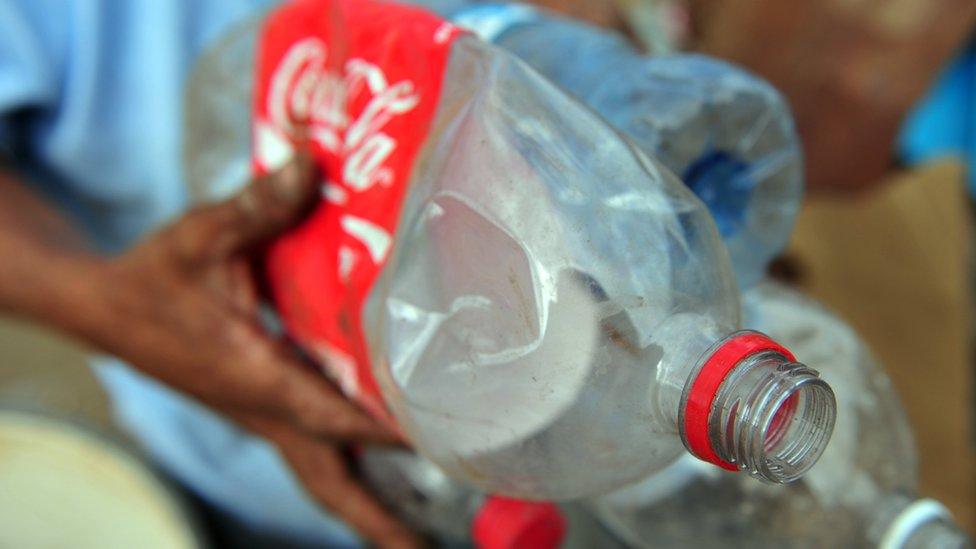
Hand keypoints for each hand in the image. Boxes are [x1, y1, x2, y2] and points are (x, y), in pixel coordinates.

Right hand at [79, 156, 422, 547]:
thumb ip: (256, 205)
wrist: (103, 309)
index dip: (384, 431)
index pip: (331, 415)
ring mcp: (263, 415)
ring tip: (414, 533)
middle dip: (376, 523)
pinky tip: (380, 458)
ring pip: (323, 474)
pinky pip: (314, 448)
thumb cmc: (151, 277)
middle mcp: (265, 409)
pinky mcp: (261, 406)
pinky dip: (349, 463)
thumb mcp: (198, 236)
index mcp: (254, 377)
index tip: (440, 447)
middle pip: (329, 483)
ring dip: (367, 506)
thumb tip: (309, 163)